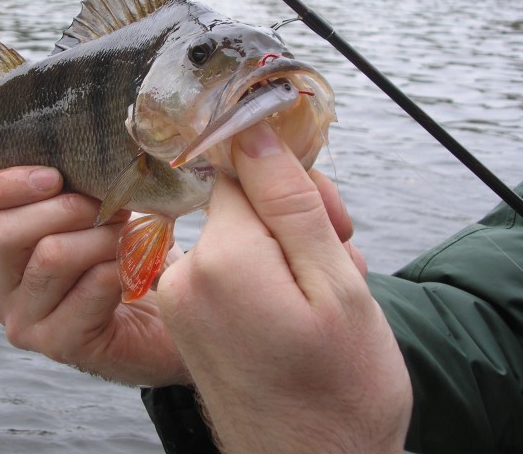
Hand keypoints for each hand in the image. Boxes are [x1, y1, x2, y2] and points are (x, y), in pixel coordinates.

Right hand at [0, 166, 186, 386]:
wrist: (171, 318)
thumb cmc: (127, 255)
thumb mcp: (92, 210)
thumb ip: (69, 186)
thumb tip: (77, 145)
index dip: (1, 184)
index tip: (54, 174)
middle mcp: (1, 286)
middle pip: (2, 232)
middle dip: (65, 207)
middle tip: (111, 204)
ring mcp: (25, 321)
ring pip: (50, 257)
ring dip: (101, 235)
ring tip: (130, 233)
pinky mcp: (60, 344)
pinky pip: (89, 289)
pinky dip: (120, 267)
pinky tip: (136, 268)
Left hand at [156, 122, 412, 453]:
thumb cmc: (341, 389)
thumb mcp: (336, 286)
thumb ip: (289, 202)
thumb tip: (250, 131)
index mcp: (222, 260)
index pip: (243, 172)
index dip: (293, 186)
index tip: (331, 220)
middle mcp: (185, 277)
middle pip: (238, 206)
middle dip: (292, 220)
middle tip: (342, 256)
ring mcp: (180, 303)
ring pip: (238, 239)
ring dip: (285, 253)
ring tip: (327, 295)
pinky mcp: (187, 323)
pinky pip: (227, 273)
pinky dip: (266, 279)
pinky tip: (301, 309)